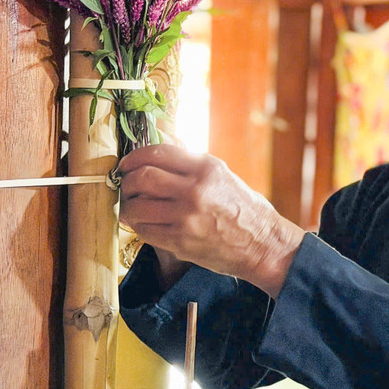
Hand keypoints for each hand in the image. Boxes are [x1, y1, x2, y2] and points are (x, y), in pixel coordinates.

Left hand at [119, 144, 305, 297]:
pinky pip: (144, 230)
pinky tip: (143, 223)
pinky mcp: (180, 242)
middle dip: (127, 181)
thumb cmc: (244, 208)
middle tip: (126, 186)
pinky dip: (138, 225)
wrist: (262, 244)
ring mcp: (186, 217)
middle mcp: (195, 189)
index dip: (134, 157)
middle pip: (142, 177)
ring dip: (128, 206)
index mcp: (207, 168)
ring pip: (136, 206)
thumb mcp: (222, 175)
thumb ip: (191, 163)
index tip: (127, 164)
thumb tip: (161, 144)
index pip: (158, 152)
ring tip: (131, 206)